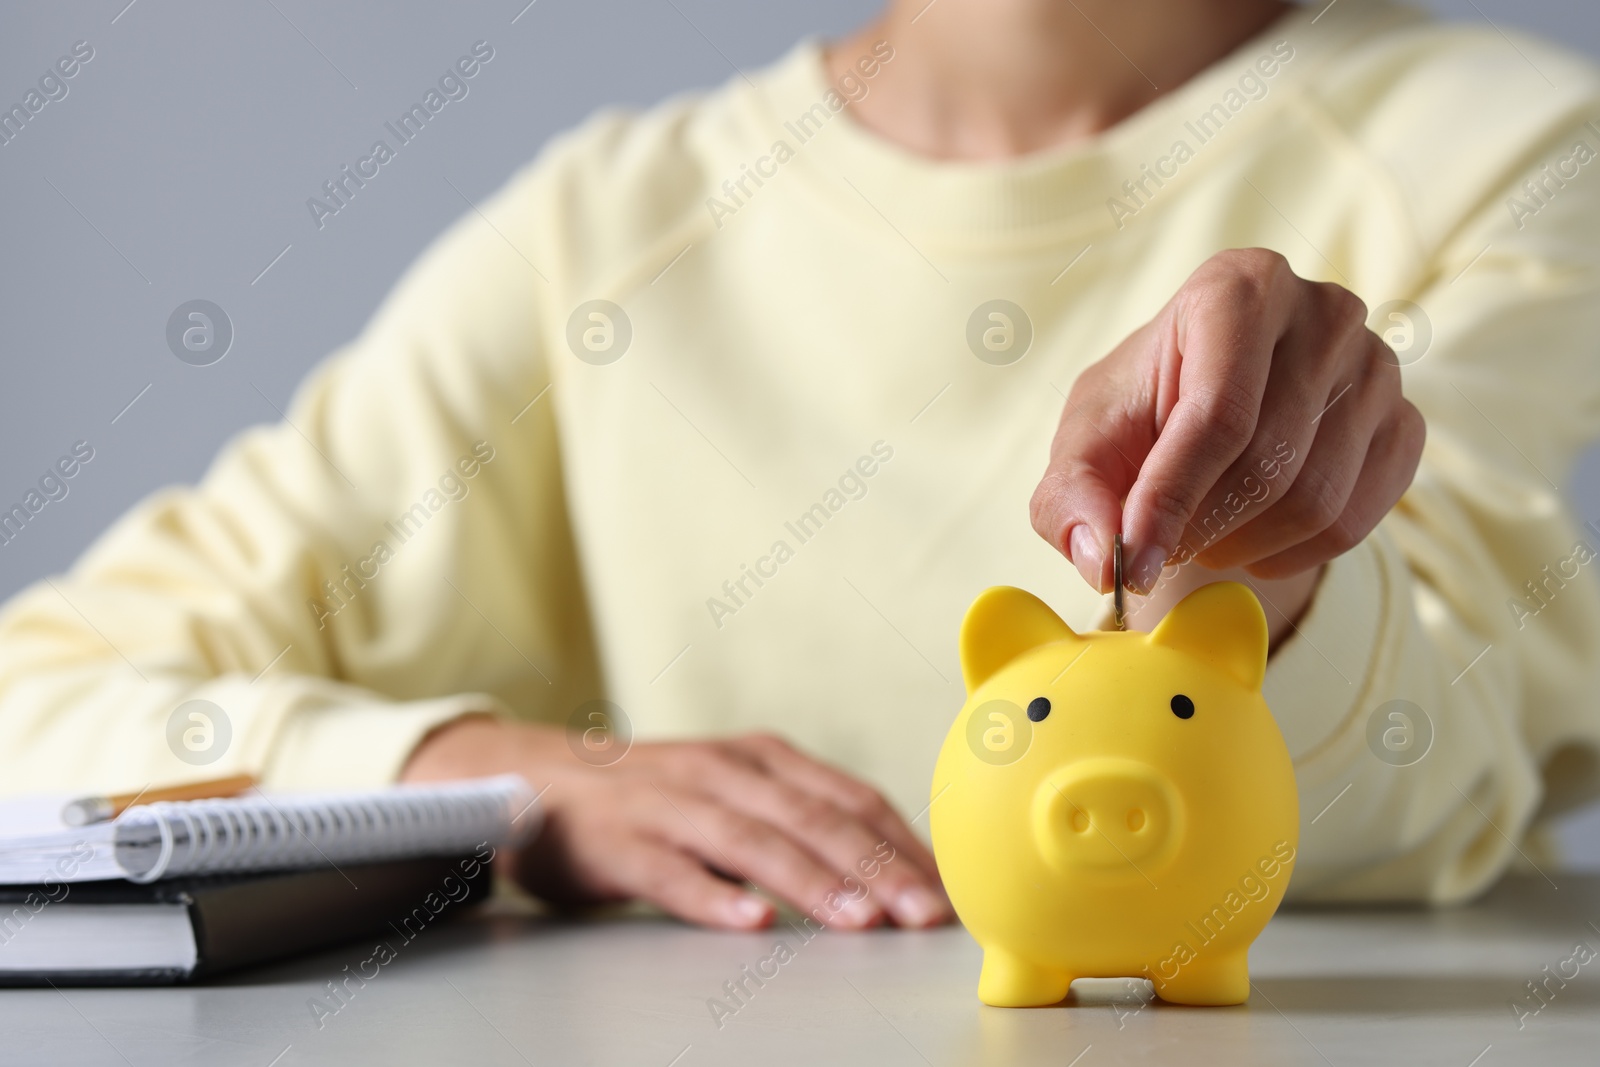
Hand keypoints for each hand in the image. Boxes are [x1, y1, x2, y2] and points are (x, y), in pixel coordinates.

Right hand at [401, 717, 952, 931]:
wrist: (534, 779)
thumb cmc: (653, 798)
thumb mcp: (734, 791)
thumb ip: (799, 819)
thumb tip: (888, 871)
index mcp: (759, 758)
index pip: (848, 797)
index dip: (902, 843)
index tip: (949, 889)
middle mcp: (722, 772)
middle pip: (812, 818)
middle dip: (876, 867)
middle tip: (926, 915)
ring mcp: (669, 804)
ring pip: (751, 841)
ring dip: (810, 881)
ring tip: (859, 921)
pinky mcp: (621, 843)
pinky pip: (671, 872)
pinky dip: (712, 896)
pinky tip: (750, 922)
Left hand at [1031, 249, 1424, 599]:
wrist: (1208, 419)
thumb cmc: (1143, 415)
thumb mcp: (1086, 444)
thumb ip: (1072, 497)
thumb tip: (1102, 558)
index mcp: (1238, 286)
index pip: (1217, 413)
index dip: (1169, 500)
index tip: (1132, 563)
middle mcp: (1323, 312)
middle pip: (1269, 462)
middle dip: (1202, 526)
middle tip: (1163, 544)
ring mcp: (1378, 367)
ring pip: (1316, 500)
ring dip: (1243, 544)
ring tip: (1201, 535)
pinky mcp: (1406, 423)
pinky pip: (1357, 522)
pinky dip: (1293, 554)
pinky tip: (1252, 539)